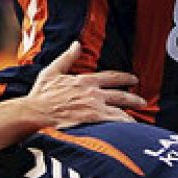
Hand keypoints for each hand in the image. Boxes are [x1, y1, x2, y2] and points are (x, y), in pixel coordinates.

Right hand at [22, 42, 144, 128]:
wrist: (33, 114)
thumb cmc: (39, 96)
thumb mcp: (51, 72)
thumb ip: (66, 58)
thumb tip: (76, 44)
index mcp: (84, 81)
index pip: (111, 77)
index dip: (124, 77)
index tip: (133, 79)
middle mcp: (93, 92)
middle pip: (120, 95)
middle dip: (134, 98)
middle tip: (143, 101)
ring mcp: (94, 106)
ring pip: (120, 110)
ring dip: (130, 115)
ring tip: (137, 121)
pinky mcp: (93, 120)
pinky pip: (114, 123)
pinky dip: (123, 126)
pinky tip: (129, 132)